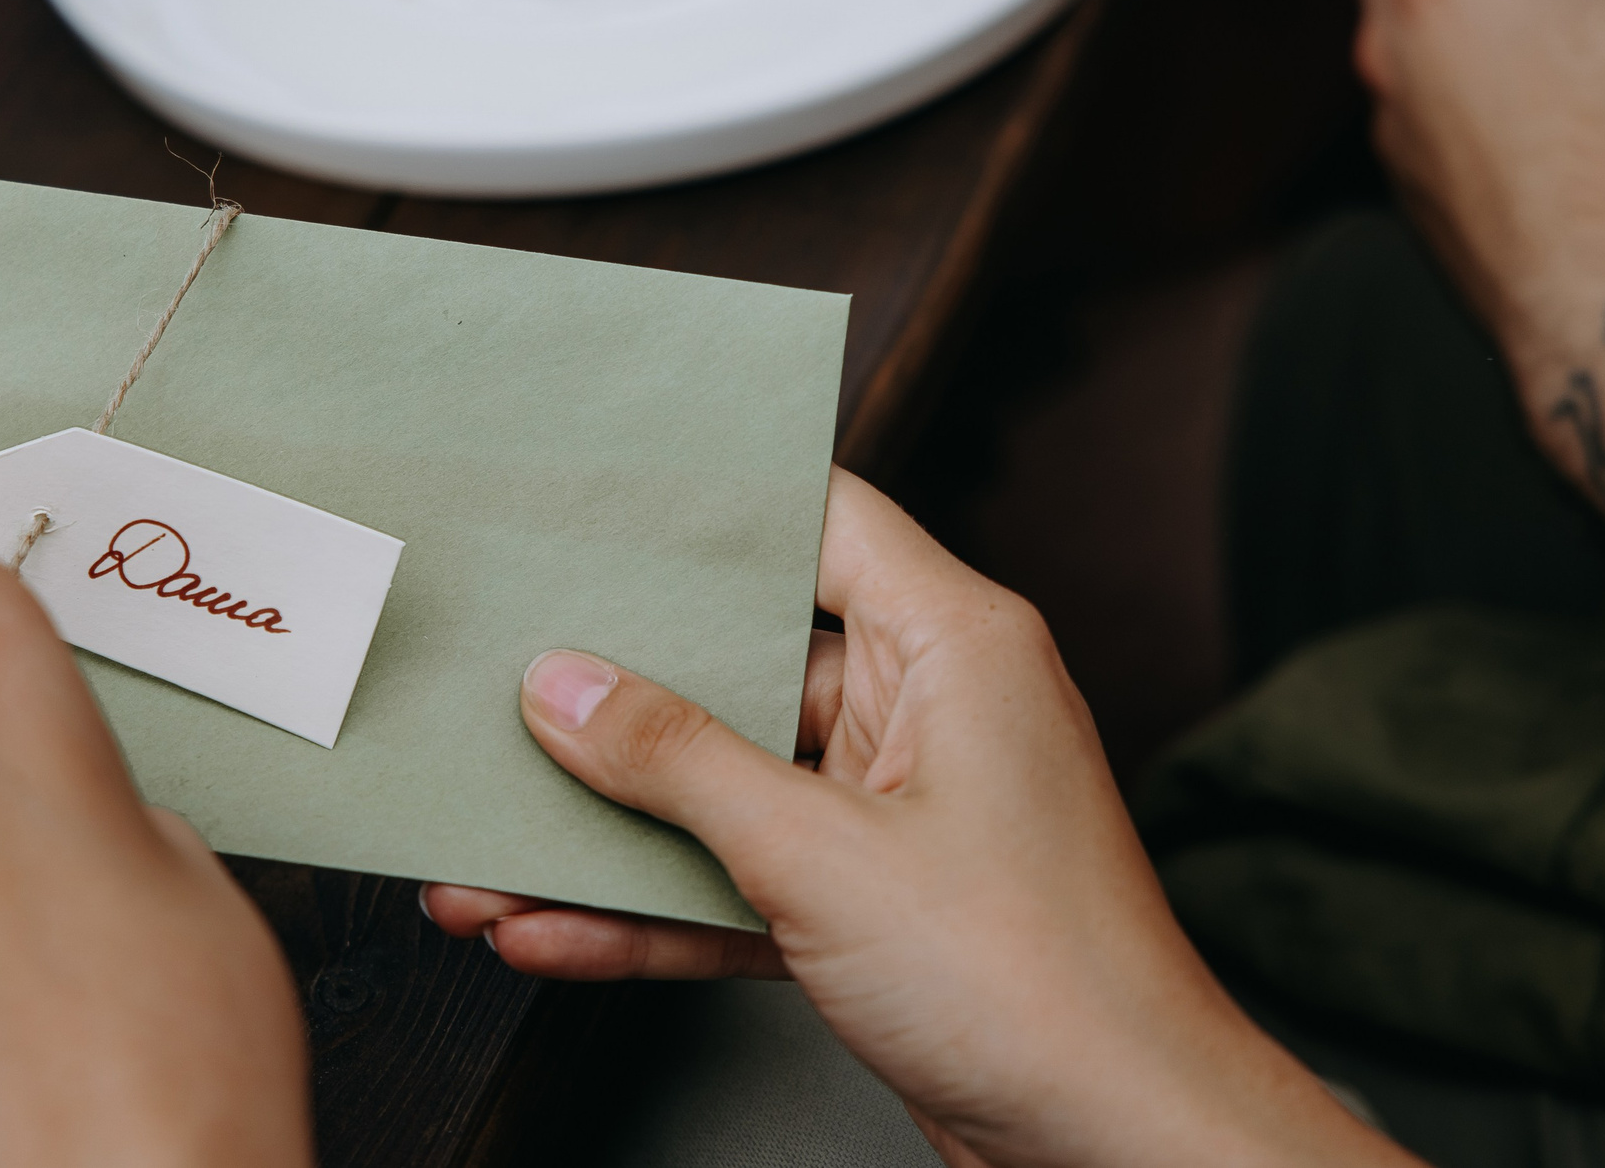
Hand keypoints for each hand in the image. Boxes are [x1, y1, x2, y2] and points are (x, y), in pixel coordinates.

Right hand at [424, 471, 1413, 1167]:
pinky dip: (655, 909)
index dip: (710, 505)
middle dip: (614, 701)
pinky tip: (550, 928)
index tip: (598, 501)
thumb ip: (678, 762)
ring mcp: (900, 811)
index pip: (820, 519)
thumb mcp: (820, 855)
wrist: (1119, 1144)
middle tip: (498, 688)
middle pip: (743, 664)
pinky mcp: (876, 906)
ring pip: (727, 789)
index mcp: (951, 643)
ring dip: (611, 828)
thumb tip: (564, 686)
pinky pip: (741, 881)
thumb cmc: (1034, 980)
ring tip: (485, 850)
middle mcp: (929, 709)